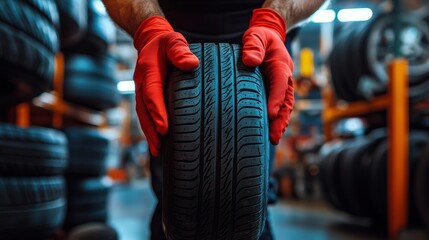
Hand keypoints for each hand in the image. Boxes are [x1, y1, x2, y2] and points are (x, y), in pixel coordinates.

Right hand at [133, 16, 198, 155]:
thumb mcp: (174, 41)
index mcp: (148, 70)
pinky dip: (149, 128)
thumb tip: (191, 64)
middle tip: (158, 148)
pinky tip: (157, 142)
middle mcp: (142, 83)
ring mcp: (141, 90)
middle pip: (143, 110)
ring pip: (142, 115)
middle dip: (150, 130)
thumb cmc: (167, 43)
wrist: (152, 41)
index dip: (157, 112)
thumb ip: (180, 51)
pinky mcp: (145, 96)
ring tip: (156, 151)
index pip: (152, 94)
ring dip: (148, 133)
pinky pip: (145, 114)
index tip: (164, 129)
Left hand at [242, 8, 293, 144]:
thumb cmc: (260, 37)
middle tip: (274, 137)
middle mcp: (284, 79)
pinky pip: (276, 107)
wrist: (267, 38)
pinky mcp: (274, 91)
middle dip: (281, 120)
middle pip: (286, 102)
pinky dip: (274, 120)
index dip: (277, 99)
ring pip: (284, 108)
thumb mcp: (255, 35)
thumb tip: (250, 61)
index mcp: (280, 66)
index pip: (281, 84)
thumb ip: (253, 46)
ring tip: (273, 140)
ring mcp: (281, 86)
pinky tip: (267, 133)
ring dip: (279, 124)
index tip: (271, 114)